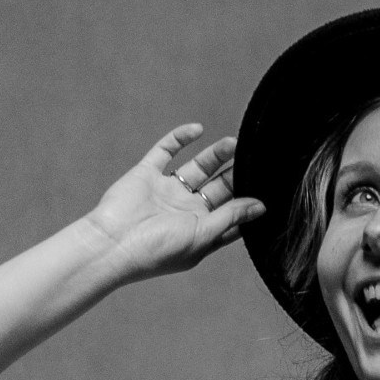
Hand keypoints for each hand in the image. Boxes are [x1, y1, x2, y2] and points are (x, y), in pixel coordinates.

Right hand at [83, 123, 264, 282]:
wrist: (112, 244)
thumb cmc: (158, 250)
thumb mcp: (202, 234)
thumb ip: (230, 217)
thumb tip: (260, 206)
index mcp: (201, 231)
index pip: (231, 216)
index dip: (248, 204)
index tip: (267, 190)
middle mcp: (185, 212)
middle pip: (217, 189)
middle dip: (235, 175)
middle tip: (254, 159)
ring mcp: (166, 192)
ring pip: (196, 168)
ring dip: (215, 155)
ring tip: (235, 143)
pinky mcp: (146, 175)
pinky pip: (165, 151)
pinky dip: (180, 138)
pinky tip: (198, 129)